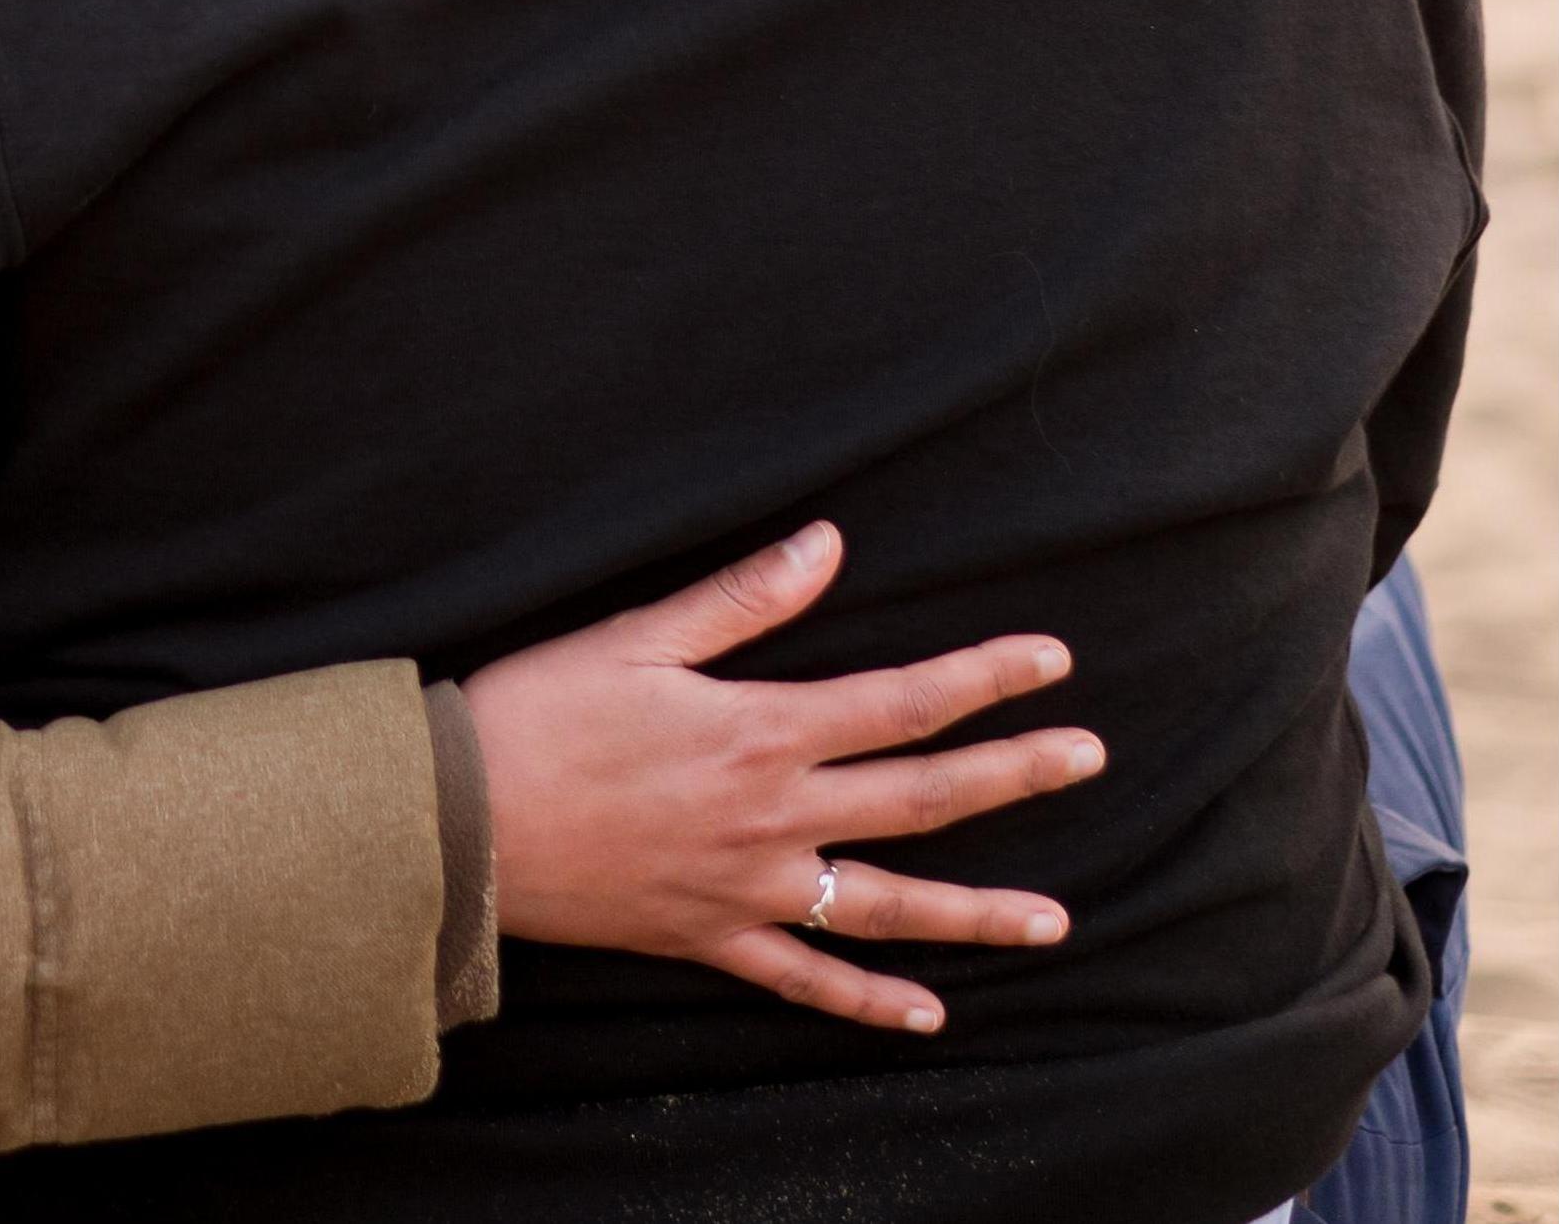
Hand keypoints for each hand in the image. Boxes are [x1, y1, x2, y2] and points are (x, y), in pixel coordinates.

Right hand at [461, 522, 1105, 1037]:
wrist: (467, 822)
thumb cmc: (542, 713)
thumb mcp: (637, 635)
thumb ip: (742, 599)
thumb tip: (826, 544)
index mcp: (762, 731)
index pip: (902, 701)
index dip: (983, 677)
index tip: (1052, 661)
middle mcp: (775, 817)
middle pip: (921, 798)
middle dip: (1014, 775)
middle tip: (1090, 758)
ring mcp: (751, 890)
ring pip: (888, 906)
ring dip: (978, 912)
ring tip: (1056, 922)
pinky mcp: (713, 939)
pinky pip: (808, 982)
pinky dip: (872, 1003)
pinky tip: (928, 1013)